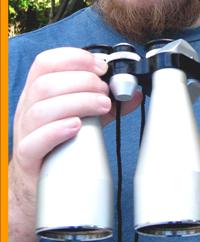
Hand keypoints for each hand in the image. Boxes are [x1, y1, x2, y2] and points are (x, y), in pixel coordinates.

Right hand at [9, 47, 142, 241]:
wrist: (36, 183)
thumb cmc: (59, 142)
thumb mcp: (82, 114)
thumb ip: (105, 101)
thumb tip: (134, 92)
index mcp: (37, 90)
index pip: (46, 61)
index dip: (74, 58)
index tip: (101, 66)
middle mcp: (27, 107)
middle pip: (46, 84)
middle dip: (83, 81)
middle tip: (106, 92)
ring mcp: (24, 132)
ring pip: (41, 109)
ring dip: (77, 102)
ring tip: (103, 106)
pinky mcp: (27, 158)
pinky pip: (34, 141)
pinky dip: (57, 130)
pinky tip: (77, 127)